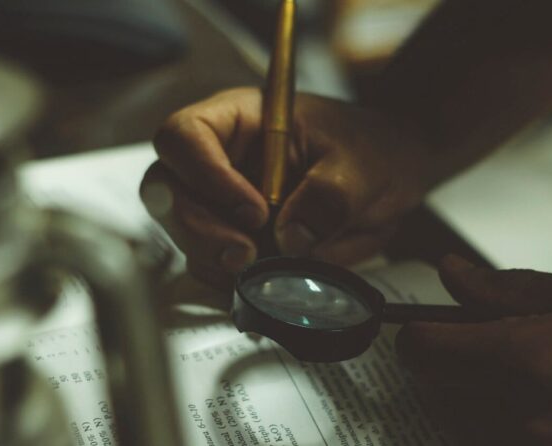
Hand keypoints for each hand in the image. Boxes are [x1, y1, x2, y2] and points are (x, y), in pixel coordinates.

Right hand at [141, 87, 433, 286]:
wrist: (385, 177)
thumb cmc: (370, 150)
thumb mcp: (361, 165)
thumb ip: (330, 196)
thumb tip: (290, 238)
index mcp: (241, 119)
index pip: (185, 136)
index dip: (204, 174)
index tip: (253, 212)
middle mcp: (219, 158)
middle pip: (167, 188)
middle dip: (198, 228)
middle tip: (244, 254)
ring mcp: (220, 200)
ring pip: (180, 230)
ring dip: (211, 257)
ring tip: (260, 267)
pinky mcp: (232, 237)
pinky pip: (208, 261)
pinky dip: (226, 278)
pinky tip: (261, 279)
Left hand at [396, 255, 551, 445]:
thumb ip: (511, 288)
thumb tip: (451, 272)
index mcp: (532, 358)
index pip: (425, 348)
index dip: (417, 334)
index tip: (425, 327)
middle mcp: (525, 414)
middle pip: (437, 385)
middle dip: (448, 362)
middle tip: (485, 346)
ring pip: (463, 418)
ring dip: (476, 394)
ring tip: (532, 378)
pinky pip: (494, 438)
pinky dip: (501, 421)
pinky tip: (548, 403)